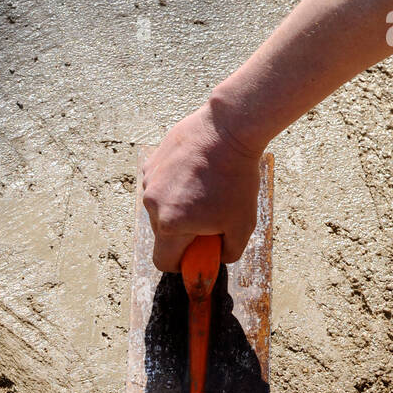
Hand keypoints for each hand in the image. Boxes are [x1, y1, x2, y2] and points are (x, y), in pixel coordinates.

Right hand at [142, 97, 263, 271]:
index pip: (163, 262)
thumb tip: (217, 258)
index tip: (195, 253)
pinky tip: (195, 172)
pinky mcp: (152, 162)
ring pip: (160, 207)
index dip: (180, 264)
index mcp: (170, 225)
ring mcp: (149, 181)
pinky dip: (175, 185)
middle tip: (208, 217)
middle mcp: (152, 204)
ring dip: (178, 206)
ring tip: (204, 189)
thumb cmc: (237, 178)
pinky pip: (160, 185)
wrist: (229, 129)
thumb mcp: (243, 226)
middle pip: (162, 234)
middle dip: (182, 232)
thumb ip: (228, 253)